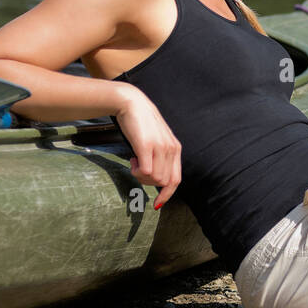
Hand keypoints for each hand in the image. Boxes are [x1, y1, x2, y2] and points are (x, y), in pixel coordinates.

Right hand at [113, 84, 181, 209]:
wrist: (131, 103)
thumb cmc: (140, 123)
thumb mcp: (155, 140)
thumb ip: (159, 155)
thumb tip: (153, 175)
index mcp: (175, 149)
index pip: (176, 179)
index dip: (167, 194)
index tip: (157, 204)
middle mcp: (171, 149)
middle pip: (164, 182)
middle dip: (148, 183)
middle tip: (137, 169)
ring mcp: (160, 148)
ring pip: (155, 178)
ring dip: (141, 176)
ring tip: (135, 161)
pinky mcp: (147, 146)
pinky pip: (146, 171)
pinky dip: (137, 171)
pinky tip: (133, 158)